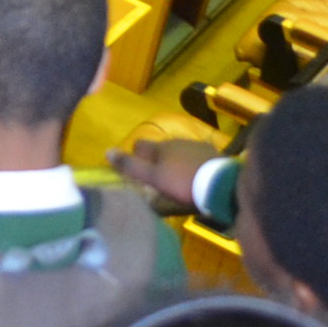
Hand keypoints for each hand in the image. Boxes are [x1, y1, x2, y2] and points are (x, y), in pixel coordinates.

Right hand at [106, 136, 220, 212]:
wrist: (220, 184)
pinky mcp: (212, 155)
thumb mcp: (154, 178)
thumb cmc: (182, 182)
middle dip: (156, 160)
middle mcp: (176, 142)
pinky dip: (192, 165)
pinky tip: (196, 177)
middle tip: (156, 178)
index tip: (134, 168)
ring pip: (179, 152)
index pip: (140, 145)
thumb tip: (107, 151)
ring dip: (175, 162)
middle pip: (160, 149)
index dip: (134, 154)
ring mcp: (196, 147)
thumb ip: (131, 166)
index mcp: (160, 148)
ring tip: (177, 179)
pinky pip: (196, 157)